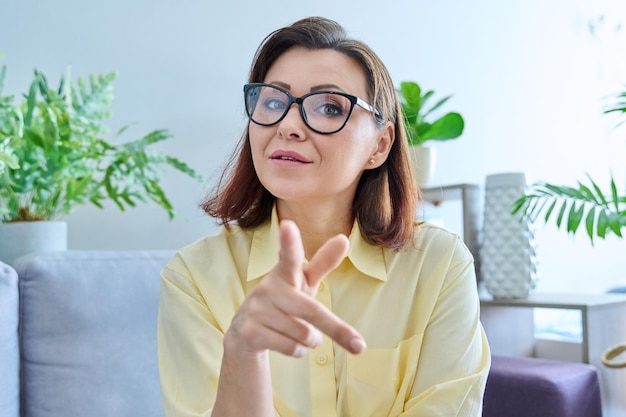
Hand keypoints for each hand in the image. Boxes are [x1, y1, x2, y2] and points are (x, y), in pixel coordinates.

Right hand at [226, 220, 366, 357]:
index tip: (287, 225)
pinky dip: (298, 351)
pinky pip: (291, 348)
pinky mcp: (250, 332)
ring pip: (304, 334)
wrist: (245, 332)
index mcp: (284, 272)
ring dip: (311, 340)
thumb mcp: (303, 282)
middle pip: (311, 311)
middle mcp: (269, 288)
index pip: (289, 255)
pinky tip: (286, 343)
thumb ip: (323, 263)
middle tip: (360, 346)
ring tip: (299, 333)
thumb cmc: (283, 301)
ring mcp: (257, 310)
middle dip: (337, 330)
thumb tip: (344, 238)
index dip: (289, 241)